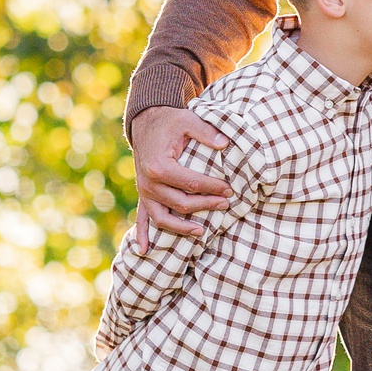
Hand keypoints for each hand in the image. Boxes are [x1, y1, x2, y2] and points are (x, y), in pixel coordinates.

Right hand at [129, 106, 231, 247]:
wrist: (146, 121)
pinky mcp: (143, 194)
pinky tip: (145, 250)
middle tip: (226, 204)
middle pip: (181, 203)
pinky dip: (143, 234)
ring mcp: (144, 191)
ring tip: (202, 231)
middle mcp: (148, 183)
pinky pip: (142, 218)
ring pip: (163, 217)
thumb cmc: (170, 122)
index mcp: (159, 166)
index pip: (192, 184)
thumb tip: (225, 143)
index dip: (213, 187)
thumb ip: (206, 132)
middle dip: (206, 205)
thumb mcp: (188, 120)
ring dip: (182, 227)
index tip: (230, 188)